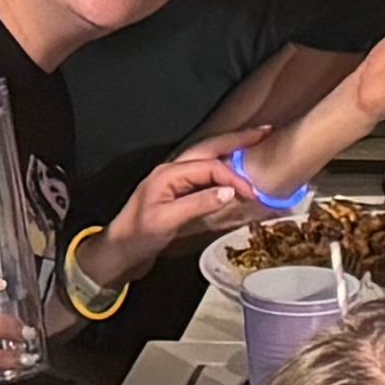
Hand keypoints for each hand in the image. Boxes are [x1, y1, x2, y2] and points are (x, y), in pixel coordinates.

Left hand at [85, 146, 259, 292]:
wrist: (118, 252)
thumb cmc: (138, 237)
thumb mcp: (166, 222)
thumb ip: (198, 204)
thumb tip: (229, 192)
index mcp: (169, 173)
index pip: (210, 167)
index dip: (234, 178)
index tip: (253, 193)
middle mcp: (172, 170)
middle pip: (209, 148)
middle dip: (238, 139)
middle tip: (266, 132)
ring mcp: (175, 180)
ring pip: (207, 156)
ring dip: (232, 148)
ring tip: (256, 142)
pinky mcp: (177, 191)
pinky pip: (205, 171)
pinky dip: (224, 165)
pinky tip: (236, 168)